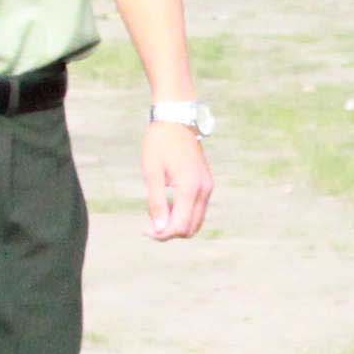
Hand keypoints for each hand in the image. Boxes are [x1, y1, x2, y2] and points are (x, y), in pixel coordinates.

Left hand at [143, 119, 215, 243]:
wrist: (177, 119)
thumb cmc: (160, 143)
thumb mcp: (152, 173)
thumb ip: (156, 202)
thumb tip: (158, 229)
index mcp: (190, 187)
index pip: (180, 226)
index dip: (162, 234)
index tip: (145, 229)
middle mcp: (204, 190)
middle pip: (191, 228)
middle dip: (170, 232)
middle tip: (150, 224)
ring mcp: (208, 186)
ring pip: (196, 220)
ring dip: (177, 223)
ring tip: (157, 210)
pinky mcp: (207, 183)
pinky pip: (198, 209)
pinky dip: (183, 213)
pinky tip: (167, 202)